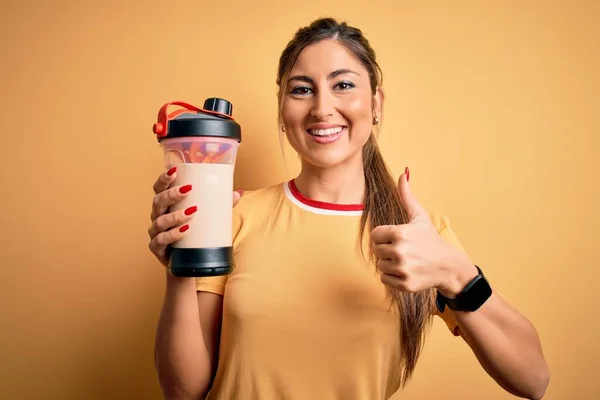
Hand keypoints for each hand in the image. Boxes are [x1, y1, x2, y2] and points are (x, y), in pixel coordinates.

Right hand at [147, 166, 243, 266]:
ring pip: (160, 221)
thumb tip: (238, 192)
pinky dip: (172, 235)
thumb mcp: (206, 217)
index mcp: (166, 205)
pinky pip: (161, 240)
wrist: (187, 262)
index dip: (164, 179)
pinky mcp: (158, 248)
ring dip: (175, 216)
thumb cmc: (194, 234)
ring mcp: (156, 232)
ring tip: (192, 212)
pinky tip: (184, 231)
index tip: (174, 171)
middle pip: (158, 201)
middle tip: (188, 189)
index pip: (159, 188)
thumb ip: (220, 204)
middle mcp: (158, 216)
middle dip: (172, 194)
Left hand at [370, 169, 475, 296]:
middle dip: (387, 250)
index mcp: (400, 233)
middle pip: (376, 250)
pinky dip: (393, 277)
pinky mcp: (404, 284)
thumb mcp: (419, 217)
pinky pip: (384, 279)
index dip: (384, 236)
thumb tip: (403, 173)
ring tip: (407, 260)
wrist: (448, 266)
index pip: (374, 235)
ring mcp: (402, 269)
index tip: (397, 238)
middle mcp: (399, 251)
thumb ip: (407, 196)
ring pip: (380, 265)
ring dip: (389, 263)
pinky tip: (407, 271)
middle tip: (404, 250)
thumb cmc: (430, 239)